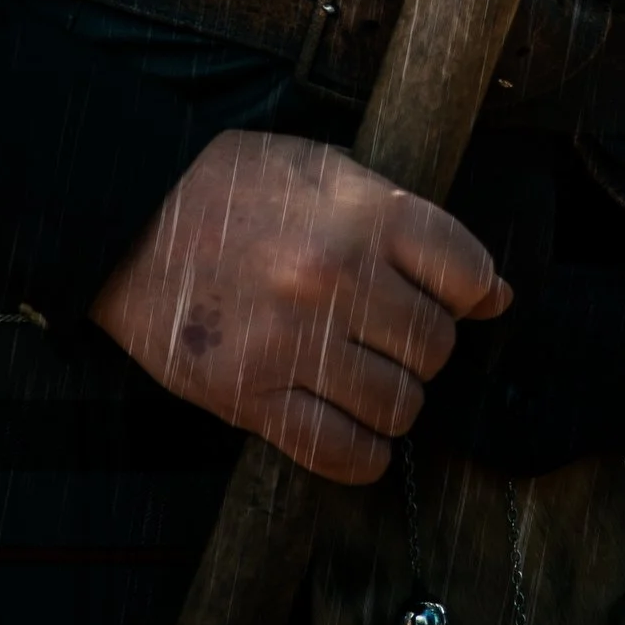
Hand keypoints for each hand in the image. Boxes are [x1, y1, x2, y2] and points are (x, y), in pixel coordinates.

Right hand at [89, 130, 511, 481]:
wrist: (130, 214)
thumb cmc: (236, 189)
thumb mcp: (327, 172)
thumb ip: (412, 225)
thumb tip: (494, 293)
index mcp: (363, 215)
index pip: (469, 275)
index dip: (468, 293)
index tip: (450, 297)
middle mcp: (337, 280)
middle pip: (435, 346)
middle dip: (422, 346)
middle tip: (386, 331)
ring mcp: (293, 344)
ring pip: (398, 405)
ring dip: (391, 397)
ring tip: (360, 372)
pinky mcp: (250, 397)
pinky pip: (342, 452)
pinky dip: (360, 451)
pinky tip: (348, 424)